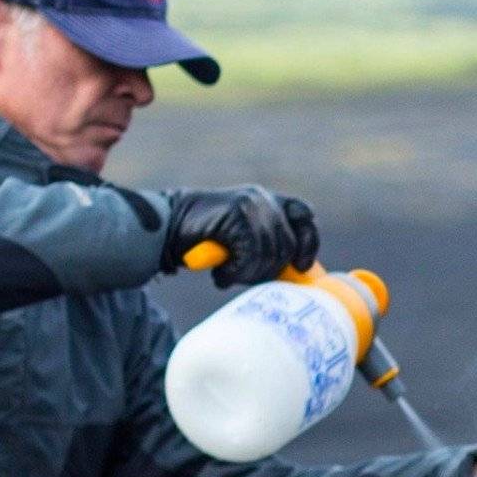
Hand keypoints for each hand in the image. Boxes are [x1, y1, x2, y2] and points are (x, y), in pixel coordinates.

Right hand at [161, 185, 319, 284]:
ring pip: (269, 253)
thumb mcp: (243, 239)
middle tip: (244, 277)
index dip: (309, 242)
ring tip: (228, 275)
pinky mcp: (238, 213)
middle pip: (287, 245)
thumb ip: (268, 245)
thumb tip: (299, 273)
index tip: (301, 266)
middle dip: (268, 270)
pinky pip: (251, 254)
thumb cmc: (206, 239)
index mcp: (270, 201)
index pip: (304, 215)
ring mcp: (252, 204)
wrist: (168, 227)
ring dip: (248, 274)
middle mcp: (264, 199)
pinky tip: (222, 274)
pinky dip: (236, 272)